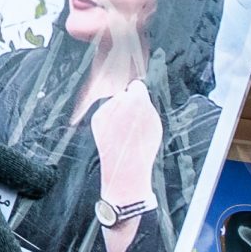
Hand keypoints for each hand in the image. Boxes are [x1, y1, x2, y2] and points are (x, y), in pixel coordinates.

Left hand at [87, 79, 164, 209]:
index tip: (139, 102)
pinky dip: (109, 122)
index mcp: (138, 99)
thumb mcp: (153, 123)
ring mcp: (106, 108)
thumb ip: (145, 105)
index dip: (138, 95)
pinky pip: (104, 114)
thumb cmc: (144, 146)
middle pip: (124, 95)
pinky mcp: (97, 117)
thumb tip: (137, 92)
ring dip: (118, 113)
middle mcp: (120, 100)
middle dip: (127, 105)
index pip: (136, 86)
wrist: (126, 165)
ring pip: (113, 104)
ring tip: (123, 133)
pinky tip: (114, 135)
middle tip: (132, 123)